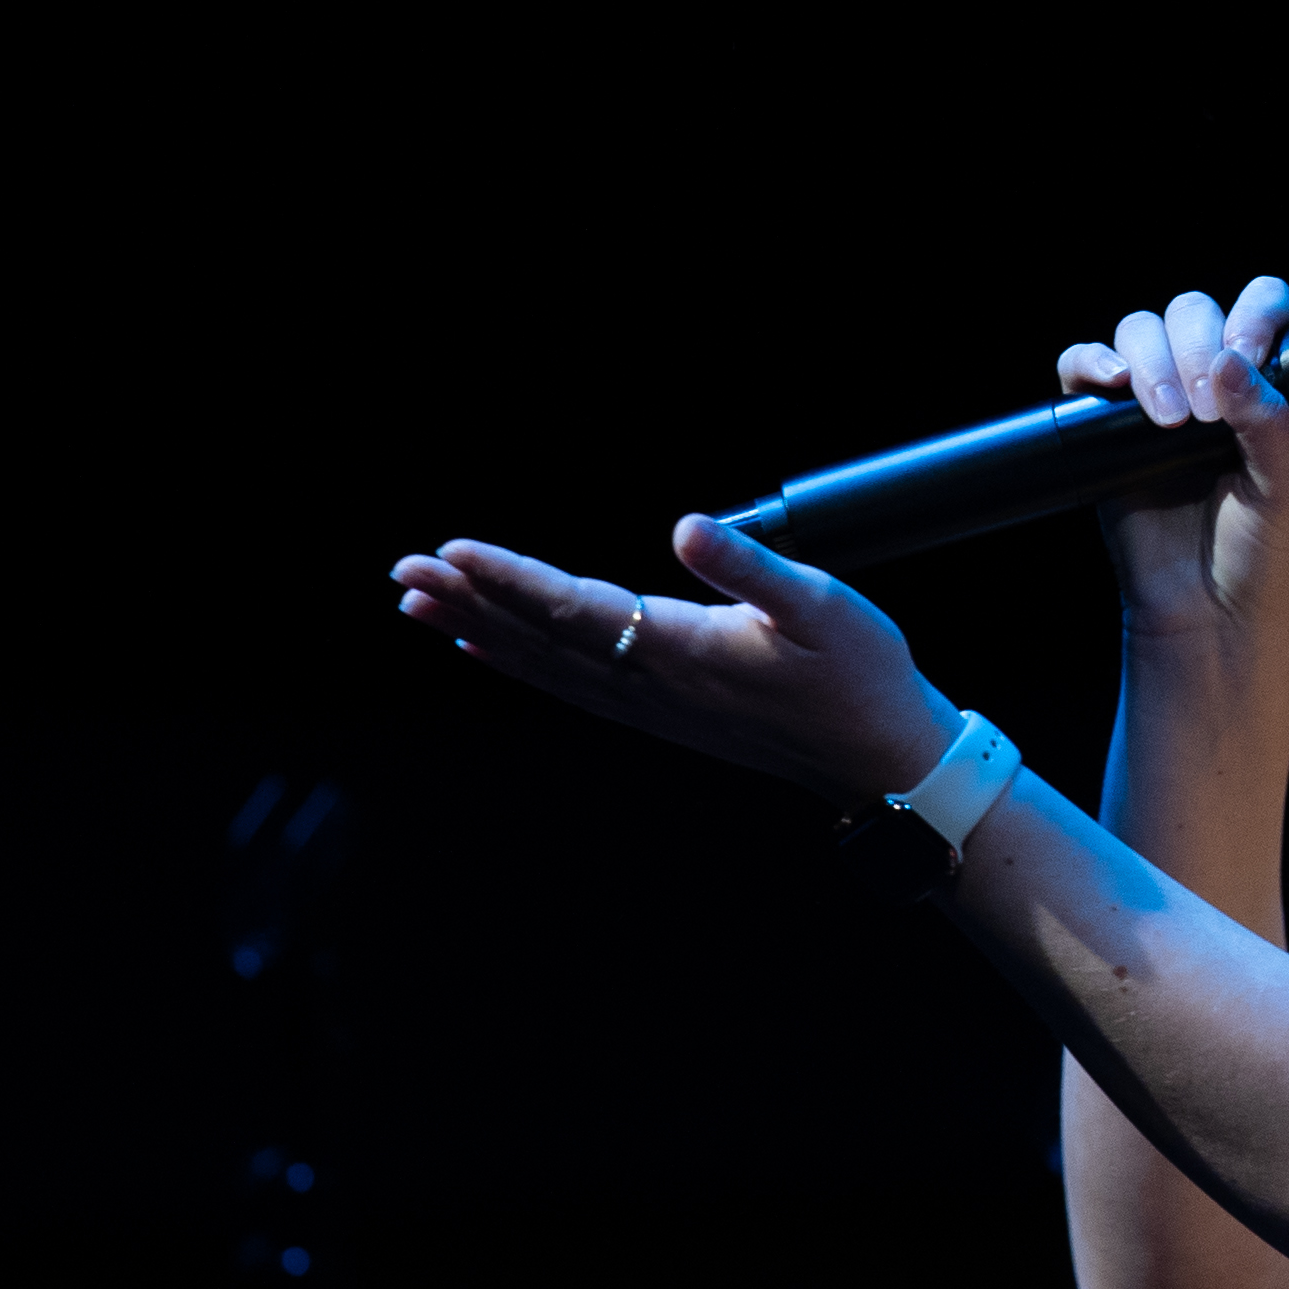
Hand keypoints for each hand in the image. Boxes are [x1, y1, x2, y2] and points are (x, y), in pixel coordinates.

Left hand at [392, 515, 959, 803]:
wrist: (885, 761)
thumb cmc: (862, 675)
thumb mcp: (819, 604)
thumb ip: (747, 566)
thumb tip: (687, 527)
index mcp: (683, 650)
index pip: (575, 607)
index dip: (510, 578)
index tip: (451, 551)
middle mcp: (652, 685)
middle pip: (540, 640)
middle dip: (468, 601)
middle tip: (403, 572)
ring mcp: (652, 707)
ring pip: (545, 667)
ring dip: (480, 632)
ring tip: (421, 605)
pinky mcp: (662, 715)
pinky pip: (569, 688)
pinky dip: (519, 666)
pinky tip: (486, 651)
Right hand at [1055, 276, 1288, 652]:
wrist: (1208, 623)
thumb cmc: (1261, 563)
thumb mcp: (1288, 492)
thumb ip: (1270, 422)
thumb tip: (1228, 360)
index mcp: (1267, 392)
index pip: (1261, 310)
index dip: (1252, 316)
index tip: (1247, 357)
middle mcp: (1212, 389)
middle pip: (1191, 313)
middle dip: (1195, 347)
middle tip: (1203, 414)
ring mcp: (1156, 406)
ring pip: (1139, 332)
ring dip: (1150, 361)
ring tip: (1166, 420)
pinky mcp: (1105, 433)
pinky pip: (1083, 370)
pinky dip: (1089, 361)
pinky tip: (1110, 383)